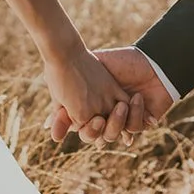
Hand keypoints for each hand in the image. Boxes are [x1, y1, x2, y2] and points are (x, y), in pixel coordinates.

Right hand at [47, 46, 175, 143]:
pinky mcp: (140, 119)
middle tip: (99, 118)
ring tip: (121, 106)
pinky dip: (136, 116)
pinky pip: (134, 127)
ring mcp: (123, 118)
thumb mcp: (89, 77)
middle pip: (98, 135)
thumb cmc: (118, 62)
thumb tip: (46, 126)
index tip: (80, 120)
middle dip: (97, 130)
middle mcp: (106, 114)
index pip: (83, 126)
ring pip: (114, 134)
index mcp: (92, 105)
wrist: (147, 59)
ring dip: (117, 122)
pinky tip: (137, 99)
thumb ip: (67, 100)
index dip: (81, 127)